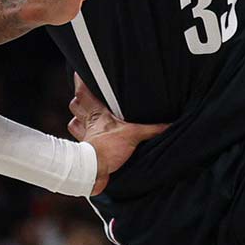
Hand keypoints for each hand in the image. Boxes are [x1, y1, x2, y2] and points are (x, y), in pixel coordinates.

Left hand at [68, 75, 167, 193]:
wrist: (94, 172)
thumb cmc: (108, 150)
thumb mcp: (134, 135)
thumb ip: (152, 129)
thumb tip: (169, 124)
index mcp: (97, 114)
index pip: (82, 92)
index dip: (79, 81)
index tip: (78, 71)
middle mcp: (88, 123)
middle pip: (75, 105)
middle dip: (78, 100)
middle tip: (85, 96)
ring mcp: (84, 136)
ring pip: (74, 122)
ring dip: (78, 119)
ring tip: (85, 116)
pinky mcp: (84, 149)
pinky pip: (78, 140)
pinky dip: (81, 137)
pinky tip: (88, 138)